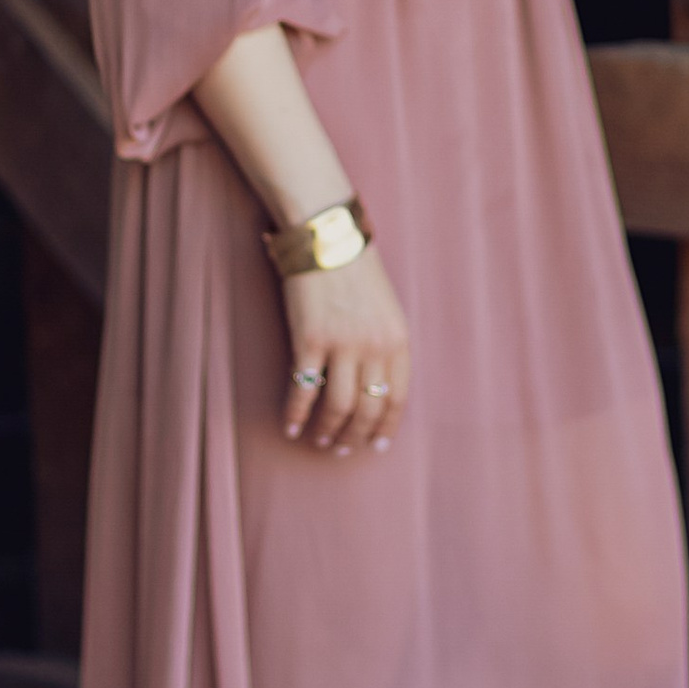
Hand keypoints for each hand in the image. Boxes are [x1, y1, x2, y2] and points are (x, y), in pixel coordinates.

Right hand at [280, 240, 411, 455]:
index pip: (397, 399)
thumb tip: (378, 387)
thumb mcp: (386, 309)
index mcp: (398, 339)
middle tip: (343, 448)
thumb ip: (385, 346)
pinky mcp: (310, 340)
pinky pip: (303, 389)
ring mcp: (342, 344)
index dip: (385, 427)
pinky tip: (290, 425)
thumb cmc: (355, 272)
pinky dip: (296, 413)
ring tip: (319, 440)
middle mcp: (374, 346)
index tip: (376, 445)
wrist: (328, 238)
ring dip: (328, 431)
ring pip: (337, 407)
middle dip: (355, 435)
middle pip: (368, 409)